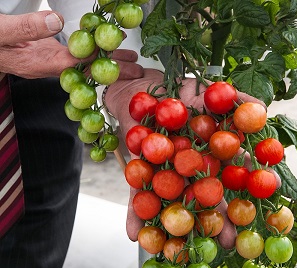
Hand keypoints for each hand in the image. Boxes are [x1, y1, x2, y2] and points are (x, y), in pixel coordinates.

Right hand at [0, 11, 143, 78]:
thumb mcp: (1, 32)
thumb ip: (27, 28)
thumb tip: (57, 21)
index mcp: (39, 64)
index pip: (75, 63)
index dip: (97, 58)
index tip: (117, 52)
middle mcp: (49, 67)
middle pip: (87, 69)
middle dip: (112, 69)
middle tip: (136, 66)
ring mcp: (51, 62)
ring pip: (85, 64)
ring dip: (107, 61)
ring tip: (129, 58)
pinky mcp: (51, 55)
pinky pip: (77, 57)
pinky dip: (93, 53)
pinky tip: (104, 50)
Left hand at [104, 69, 268, 247]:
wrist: (136, 88)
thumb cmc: (172, 89)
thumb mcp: (204, 89)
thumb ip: (231, 99)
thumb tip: (261, 108)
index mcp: (205, 151)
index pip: (227, 174)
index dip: (240, 191)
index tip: (251, 213)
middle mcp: (186, 165)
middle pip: (201, 194)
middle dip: (212, 218)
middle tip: (225, 243)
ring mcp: (162, 170)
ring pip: (171, 200)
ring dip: (175, 224)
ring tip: (180, 250)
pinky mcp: (137, 170)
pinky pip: (136, 192)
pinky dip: (134, 212)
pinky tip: (133, 234)